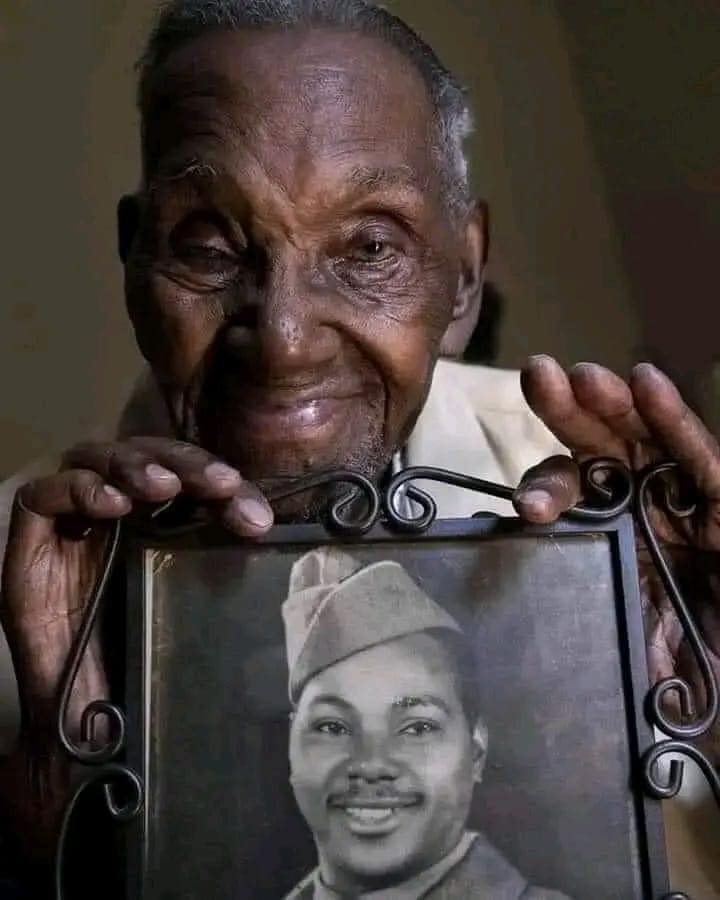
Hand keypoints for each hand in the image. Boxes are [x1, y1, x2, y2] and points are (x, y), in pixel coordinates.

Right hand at [0, 437, 273, 864]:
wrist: (87, 708)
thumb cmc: (142, 653)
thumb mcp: (187, 598)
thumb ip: (214, 559)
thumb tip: (264, 529)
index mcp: (157, 514)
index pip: (190, 475)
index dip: (223, 482)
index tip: (255, 515)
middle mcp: (116, 508)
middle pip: (146, 455)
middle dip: (187, 464)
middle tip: (220, 485)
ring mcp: (73, 519)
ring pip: (96, 458)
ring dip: (135, 465)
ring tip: (164, 488)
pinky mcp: (33, 537)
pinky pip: (43, 493)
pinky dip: (78, 489)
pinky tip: (111, 504)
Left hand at [514, 356, 719, 746]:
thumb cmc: (687, 672)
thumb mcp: (631, 653)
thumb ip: (587, 635)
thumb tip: (511, 637)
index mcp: (608, 535)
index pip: (571, 495)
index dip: (547, 491)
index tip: (527, 509)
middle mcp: (641, 508)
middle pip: (601, 449)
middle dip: (569, 412)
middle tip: (538, 377)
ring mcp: (685, 500)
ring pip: (644, 439)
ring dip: (614, 403)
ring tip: (584, 376)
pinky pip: (700, 458)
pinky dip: (675, 420)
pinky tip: (647, 383)